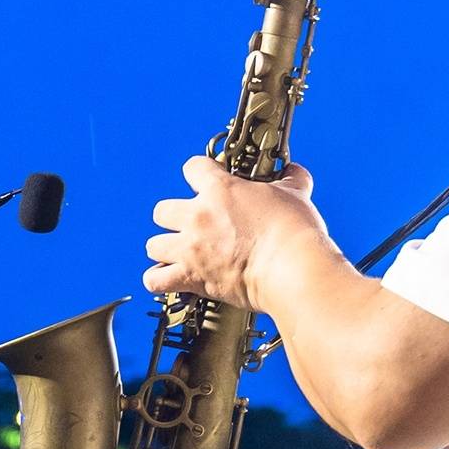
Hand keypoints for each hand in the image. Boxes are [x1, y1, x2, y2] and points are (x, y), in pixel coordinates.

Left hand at [144, 156, 334, 309]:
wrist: (293, 268)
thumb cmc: (294, 232)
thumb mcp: (295, 195)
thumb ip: (291, 179)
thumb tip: (295, 170)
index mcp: (220, 190)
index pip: (192, 168)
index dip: (199, 173)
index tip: (205, 180)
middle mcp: (198, 217)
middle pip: (162, 210)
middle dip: (173, 217)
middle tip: (190, 224)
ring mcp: (191, 248)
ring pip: (154, 245)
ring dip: (164, 249)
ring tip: (178, 253)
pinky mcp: (191, 278)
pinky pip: (155, 280)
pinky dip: (158, 280)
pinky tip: (168, 279)